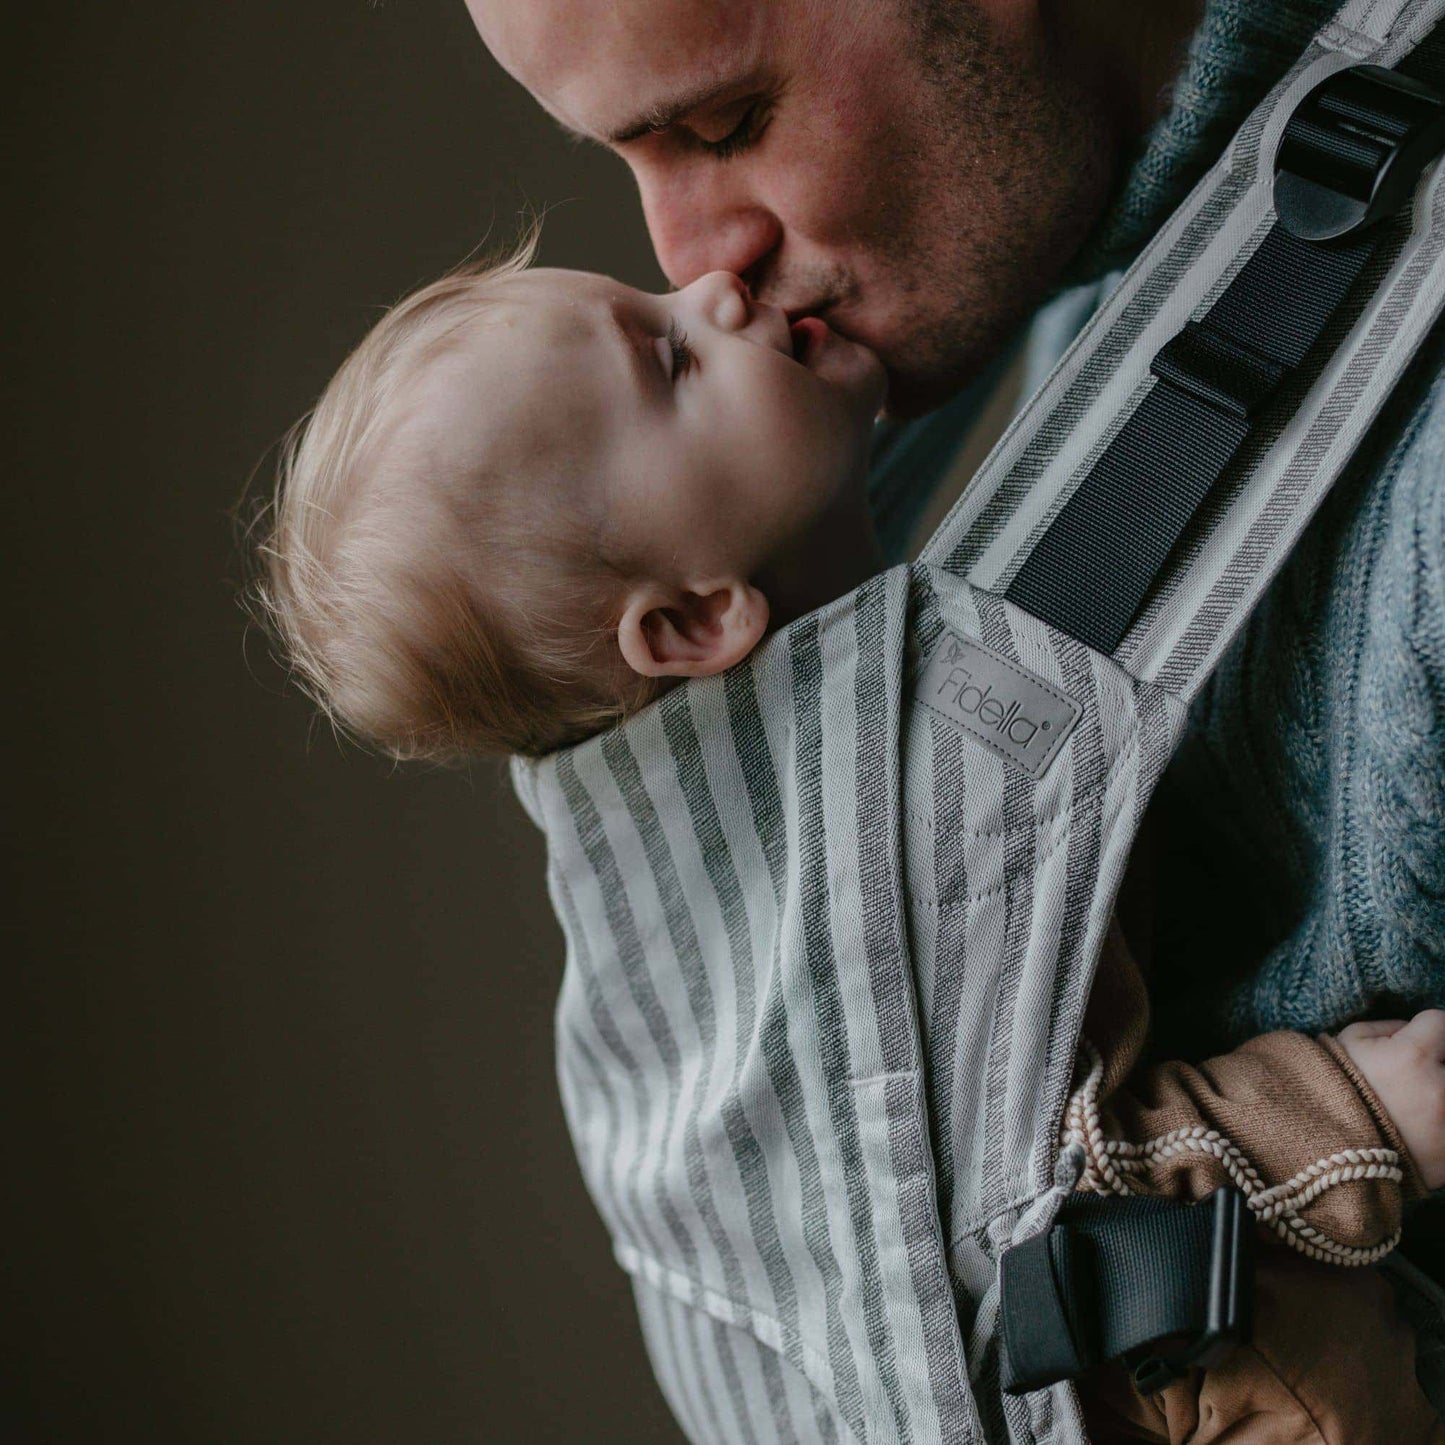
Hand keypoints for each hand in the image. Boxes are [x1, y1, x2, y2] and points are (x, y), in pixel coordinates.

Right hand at [1336, 1011, 1444, 1189]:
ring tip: (1414, 1100)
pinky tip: (1417, 1125)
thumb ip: (1387, 1027)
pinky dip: (1436, 1119)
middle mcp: (1442, 1088)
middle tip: (1413, 1073)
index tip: (1415, 1040)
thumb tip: (1411, 1029)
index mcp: (1413, 1056)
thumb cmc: (1338, 1091)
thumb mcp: (1349, 1043)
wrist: (1335, 1156)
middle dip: (1436, 1060)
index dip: (1425, 1029)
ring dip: (1437, 1088)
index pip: (1441, 1022)